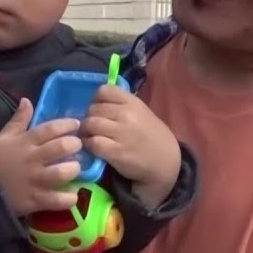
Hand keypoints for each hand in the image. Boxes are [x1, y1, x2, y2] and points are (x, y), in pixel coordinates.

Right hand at [0, 99, 82, 215]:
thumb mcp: (3, 137)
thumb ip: (18, 120)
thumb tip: (27, 100)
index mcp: (25, 142)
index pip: (50, 128)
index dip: (67, 124)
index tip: (76, 124)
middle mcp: (32, 159)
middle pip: (61, 147)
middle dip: (75, 144)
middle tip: (78, 146)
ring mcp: (34, 181)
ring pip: (61, 173)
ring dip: (73, 169)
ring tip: (75, 169)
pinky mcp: (34, 200)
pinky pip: (56, 200)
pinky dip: (68, 198)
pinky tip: (72, 195)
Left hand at [82, 85, 180, 207]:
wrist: (165, 161)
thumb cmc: (151, 136)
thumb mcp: (141, 112)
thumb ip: (121, 105)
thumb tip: (96, 102)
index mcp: (133, 102)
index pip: (104, 90)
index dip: (96, 100)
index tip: (100, 110)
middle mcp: (127, 114)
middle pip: (94, 109)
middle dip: (90, 118)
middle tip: (93, 127)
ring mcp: (122, 133)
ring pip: (90, 124)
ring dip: (86, 132)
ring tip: (90, 137)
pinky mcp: (117, 151)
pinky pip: (93, 143)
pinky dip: (89, 145)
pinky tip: (93, 148)